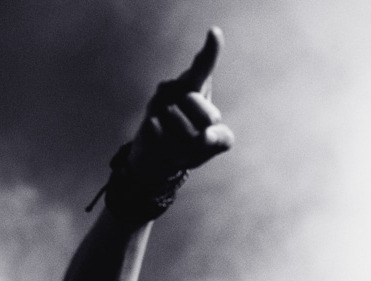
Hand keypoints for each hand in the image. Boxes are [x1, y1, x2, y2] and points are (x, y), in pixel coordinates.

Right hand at [127, 27, 234, 180]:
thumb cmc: (195, 144)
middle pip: (208, 117)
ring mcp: (159, 101)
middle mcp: (176, 86)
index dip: (210, 50)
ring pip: (188, 134)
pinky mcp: (149, 119)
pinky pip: (170, 142)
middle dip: (207, 136)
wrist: (160, 158)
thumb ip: (222, 138)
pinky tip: (165, 147)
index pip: (204, 67)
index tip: (214, 32)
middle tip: (194, 137)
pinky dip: (173, 153)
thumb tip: (207, 135)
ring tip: (179, 143)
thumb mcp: (217, 142)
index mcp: (197, 85)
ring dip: (188, 149)